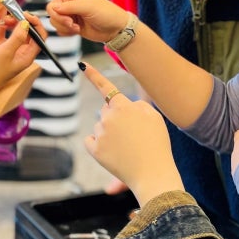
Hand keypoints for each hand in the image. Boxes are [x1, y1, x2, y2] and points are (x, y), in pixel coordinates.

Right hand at [0, 12, 40, 92]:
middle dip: (23, 21)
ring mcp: (9, 50)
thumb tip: (26, 23)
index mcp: (27, 56)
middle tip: (14, 14)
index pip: (39, 37)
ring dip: (12, 22)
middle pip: (28, 32)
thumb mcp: (6, 52)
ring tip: (6, 18)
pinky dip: (2, 25)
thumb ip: (17, 37)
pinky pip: (3, 33)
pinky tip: (0, 18)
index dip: (36, 24)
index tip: (26, 15)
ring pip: (16, 31)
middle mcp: (20, 52)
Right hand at [20, 0, 130, 41]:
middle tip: (71, 22)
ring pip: (53, 20)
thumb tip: (54, 9)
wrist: (115, 29)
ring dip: (63, 26)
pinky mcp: (70, 25)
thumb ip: (69, 7)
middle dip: (59, 17)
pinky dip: (66, 32)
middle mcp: (68, 1)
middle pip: (51, 8)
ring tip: (77, 27)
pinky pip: (58, 29)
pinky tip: (77, 31)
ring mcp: (68, 14)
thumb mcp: (88, 6)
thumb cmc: (107, 12)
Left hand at [80, 61, 183, 206]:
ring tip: (126, 146)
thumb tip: (123, 106)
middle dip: (115, 116)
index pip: (107, 87)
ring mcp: (100, 134)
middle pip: (106, 110)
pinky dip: (98, 144)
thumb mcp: (155, 117)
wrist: (153, 174)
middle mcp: (109, 118)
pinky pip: (90, 140)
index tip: (82, 64)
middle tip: (131, 133)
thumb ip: (137, 105)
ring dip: (108, 132)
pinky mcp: (95, 150)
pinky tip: (112, 151)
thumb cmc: (157, 144)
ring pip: (99, 126)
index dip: (93, 75)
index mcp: (124, 107)